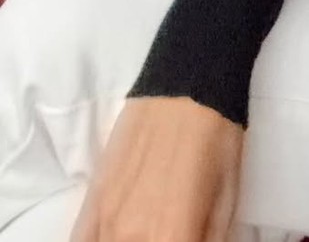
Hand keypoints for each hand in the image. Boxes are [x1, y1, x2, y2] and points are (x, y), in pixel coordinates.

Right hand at [71, 95, 242, 241]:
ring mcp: (105, 218)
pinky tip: (115, 235)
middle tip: (171, 230)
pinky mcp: (92, 198)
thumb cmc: (218, 141)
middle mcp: (131, 236)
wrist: (188, 84)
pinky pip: (80, 240)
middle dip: (160, 240)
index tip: (188, 237)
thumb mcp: (227, 203)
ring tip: (149, 228)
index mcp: (171, 237)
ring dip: (127, 241)